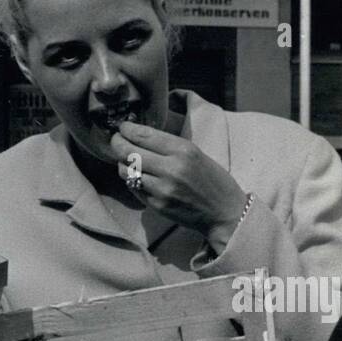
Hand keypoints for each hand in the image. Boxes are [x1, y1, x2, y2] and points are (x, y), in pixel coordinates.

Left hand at [111, 121, 247, 253]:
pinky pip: (133, 188)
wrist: (225, 213)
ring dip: (121, 163)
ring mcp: (162, 189)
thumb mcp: (196, 154)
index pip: (143, 135)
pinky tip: (137, 176)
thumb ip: (169, 145)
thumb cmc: (214, 181)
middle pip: (128, 152)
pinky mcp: (157, 206)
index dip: (127, 129)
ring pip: (126, 171)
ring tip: (126, 160)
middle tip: (116, 140)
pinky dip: (131, 179)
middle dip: (117, 143)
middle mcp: (170, 169)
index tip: (123, 126)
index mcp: (183, 150)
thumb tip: (140, 135)